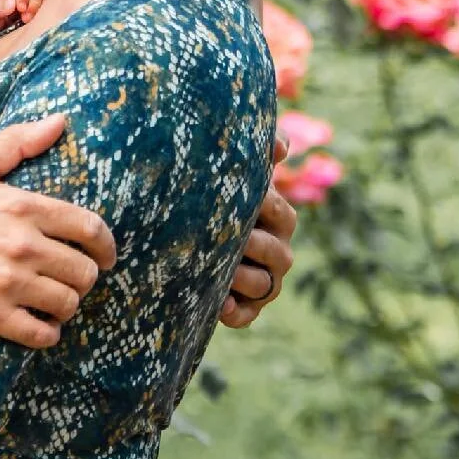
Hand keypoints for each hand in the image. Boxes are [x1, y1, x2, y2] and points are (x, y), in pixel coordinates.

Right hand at [0, 116, 116, 347]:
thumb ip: (17, 143)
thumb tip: (59, 120)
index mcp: (21, 207)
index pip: (90, 229)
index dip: (106, 246)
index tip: (105, 257)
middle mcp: (21, 245)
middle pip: (83, 272)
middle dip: (82, 278)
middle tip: (68, 280)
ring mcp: (7, 283)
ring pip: (67, 304)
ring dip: (64, 306)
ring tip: (51, 302)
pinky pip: (42, 334)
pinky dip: (46, 332)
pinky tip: (37, 324)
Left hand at [220, 130, 297, 327]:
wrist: (177, 237)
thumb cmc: (211, 196)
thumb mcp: (228, 174)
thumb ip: (254, 157)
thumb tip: (282, 144)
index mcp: (278, 215)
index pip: (278, 211)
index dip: (258, 204)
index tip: (237, 199)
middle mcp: (278, 249)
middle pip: (274, 250)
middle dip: (249, 242)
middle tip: (220, 235)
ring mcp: (265, 280)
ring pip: (263, 283)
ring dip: (239, 277)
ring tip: (212, 269)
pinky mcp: (247, 307)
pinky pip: (246, 315)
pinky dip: (234, 312)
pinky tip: (216, 304)